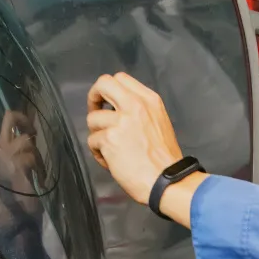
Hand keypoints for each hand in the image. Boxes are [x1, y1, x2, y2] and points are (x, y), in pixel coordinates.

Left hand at [86, 73, 186, 208]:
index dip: (108, 89)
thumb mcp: (159, 122)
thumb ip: (139, 110)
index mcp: (149, 100)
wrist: (166, 180)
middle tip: (95, 111)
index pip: (120, 78)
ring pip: (92, 119)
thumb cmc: (164, 158)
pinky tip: (112, 162)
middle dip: (93, 97)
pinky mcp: (109, 139)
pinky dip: (99, 154)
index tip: (106, 102)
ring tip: (111, 149)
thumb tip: (116, 109)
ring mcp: (121, 121)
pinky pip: (92, 141)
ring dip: (97, 135)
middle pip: (103, 84)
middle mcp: (135, 106)